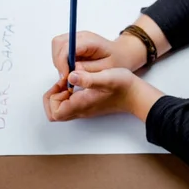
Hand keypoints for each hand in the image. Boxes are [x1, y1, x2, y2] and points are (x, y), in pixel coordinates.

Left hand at [42, 69, 164, 121]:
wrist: (137, 95)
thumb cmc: (124, 87)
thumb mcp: (106, 77)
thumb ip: (87, 78)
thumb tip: (70, 76)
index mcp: (81, 105)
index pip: (55, 112)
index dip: (52, 97)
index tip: (63, 82)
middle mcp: (80, 110)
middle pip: (55, 112)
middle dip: (53, 96)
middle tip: (63, 81)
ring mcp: (84, 108)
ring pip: (61, 107)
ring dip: (60, 93)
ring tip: (71, 79)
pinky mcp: (88, 104)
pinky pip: (70, 103)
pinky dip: (68, 93)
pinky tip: (78, 81)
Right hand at [51, 31, 146, 78]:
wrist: (123, 53)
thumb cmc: (118, 61)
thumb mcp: (107, 70)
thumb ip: (89, 71)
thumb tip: (72, 72)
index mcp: (90, 41)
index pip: (67, 47)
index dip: (62, 62)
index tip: (66, 77)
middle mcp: (81, 36)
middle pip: (58, 43)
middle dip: (58, 61)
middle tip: (67, 77)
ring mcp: (76, 38)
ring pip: (57, 46)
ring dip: (59, 62)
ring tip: (70, 74)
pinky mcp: (74, 43)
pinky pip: (60, 50)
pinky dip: (61, 61)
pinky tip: (71, 70)